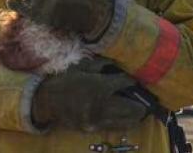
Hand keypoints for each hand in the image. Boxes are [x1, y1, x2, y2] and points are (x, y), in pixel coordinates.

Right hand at [31, 63, 147, 130]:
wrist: (46, 100)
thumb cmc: (64, 80)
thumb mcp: (80, 67)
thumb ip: (100, 64)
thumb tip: (116, 64)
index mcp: (99, 86)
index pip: (124, 84)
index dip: (132, 82)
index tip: (134, 81)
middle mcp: (102, 105)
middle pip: (131, 107)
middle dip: (141, 103)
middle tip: (146, 101)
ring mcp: (98, 119)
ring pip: (125, 121)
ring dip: (136, 116)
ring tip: (141, 112)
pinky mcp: (93, 128)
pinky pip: (114, 127)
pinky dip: (124, 123)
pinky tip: (129, 120)